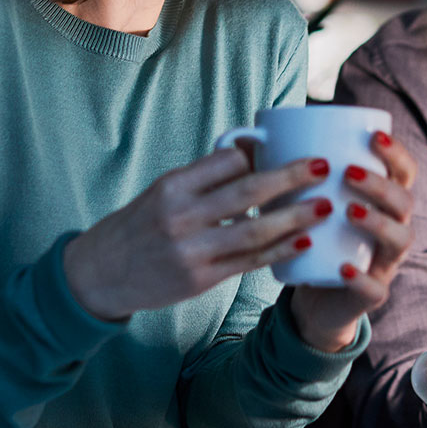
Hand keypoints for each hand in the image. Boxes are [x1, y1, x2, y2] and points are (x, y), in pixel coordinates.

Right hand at [63, 147, 330, 321]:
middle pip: (248, 192)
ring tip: (326, 205)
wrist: (101, 274)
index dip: (259, 153)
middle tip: (324, 167)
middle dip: (291, 177)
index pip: (226, 160)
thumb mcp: (161, 192)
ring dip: (295, 218)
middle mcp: (181, 216)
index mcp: (172, 186)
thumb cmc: (139, 225)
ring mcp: (192, 250)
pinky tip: (305, 242)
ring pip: (255, 231)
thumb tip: (252, 151)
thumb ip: (203, 178)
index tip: (288, 147)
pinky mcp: (201, 279)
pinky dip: (280, 251)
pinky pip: (249, 263)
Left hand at [288, 130, 417, 351]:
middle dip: (381, 184)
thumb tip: (253, 135)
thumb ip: (291, 173)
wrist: (314, 299)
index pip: (404, 172)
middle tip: (348, 173)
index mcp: (381, 203)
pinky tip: (343, 267)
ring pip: (400, 239)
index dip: (396, 153)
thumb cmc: (312, 239)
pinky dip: (362, 278)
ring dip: (378, 222)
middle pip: (404, 202)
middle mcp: (392, 228)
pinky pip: (376, 288)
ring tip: (348, 210)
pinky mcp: (370, 294)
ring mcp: (384, 262)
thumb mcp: (306, 204)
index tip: (373, 136)